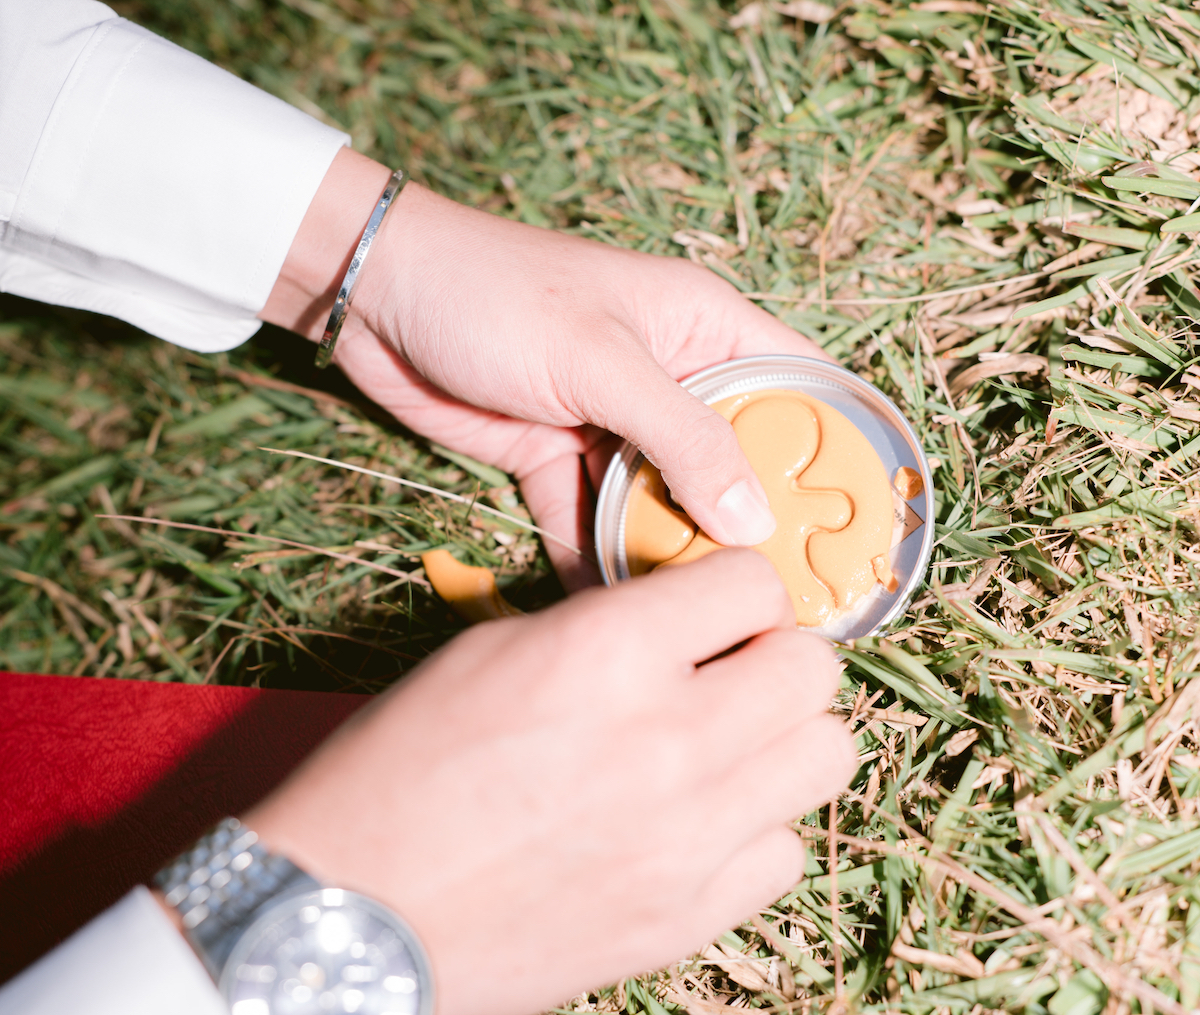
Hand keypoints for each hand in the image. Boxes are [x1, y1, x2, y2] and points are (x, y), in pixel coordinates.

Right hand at [243, 550, 856, 1014]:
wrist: (353, 915)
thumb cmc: (400, 770)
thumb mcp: (494, 650)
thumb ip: (611, 624)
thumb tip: (690, 619)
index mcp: (607, 653)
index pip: (752, 582)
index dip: (737, 584)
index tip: (718, 603)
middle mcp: (668, 741)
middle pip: (813, 670)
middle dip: (776, 652)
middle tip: (731, 666)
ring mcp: (689, 839)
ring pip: (827, 755)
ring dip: (784, 734)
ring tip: (727, 738)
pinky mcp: (689, 916)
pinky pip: (784, 850)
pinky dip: (755, 825)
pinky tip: (699, 817)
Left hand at [261, 150, 830, 588]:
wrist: (376, 296)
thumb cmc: (498, 296)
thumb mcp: (602, 361)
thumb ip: (683, 439)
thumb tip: (753, 521)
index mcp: (703, 330)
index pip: (798, 390)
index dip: (835, 452)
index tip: (861, 526)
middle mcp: (669, 381)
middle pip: (734, 463)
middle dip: (751, 526)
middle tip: (778, 602)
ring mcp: (611, 426)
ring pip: (662, 503)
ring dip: (671, 555)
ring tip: (699, 622)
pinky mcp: (555, 460)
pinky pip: (589, 522)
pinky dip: (597, 562)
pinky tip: (616, 616)